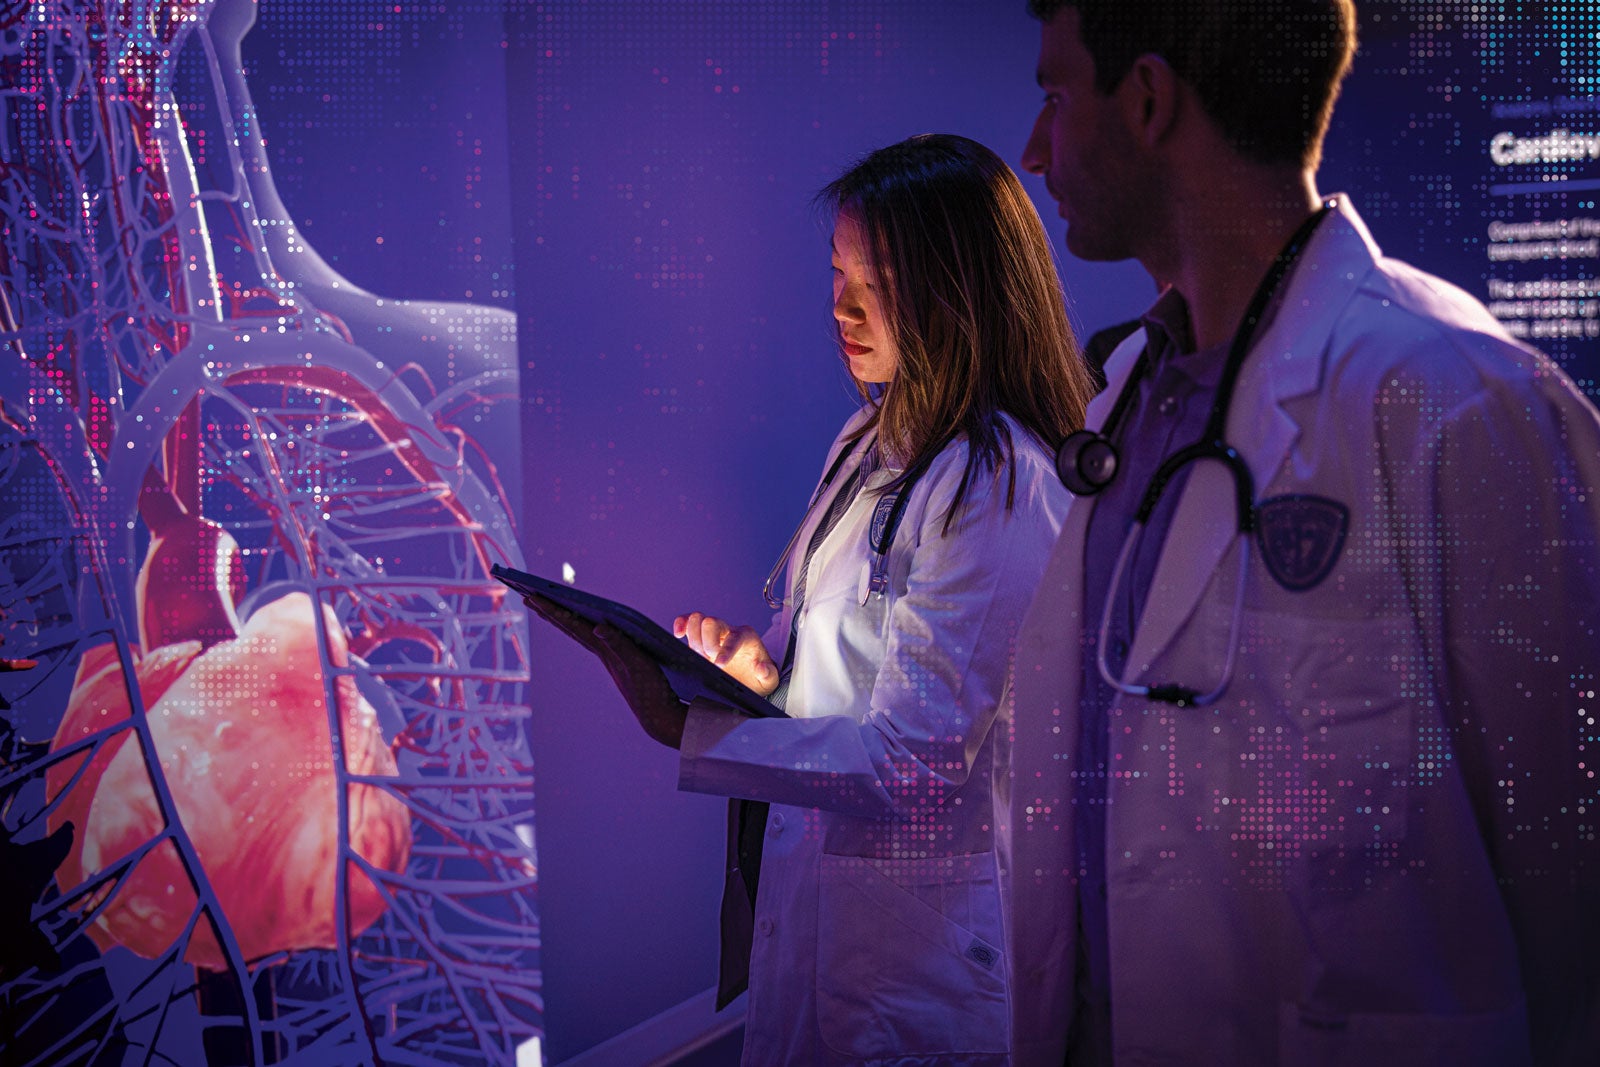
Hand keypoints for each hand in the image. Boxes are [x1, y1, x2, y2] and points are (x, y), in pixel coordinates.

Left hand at [524, 594, 686, 748]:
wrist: (659, 717)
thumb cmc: (651, 691)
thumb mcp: (638, 664)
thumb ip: (619, 643)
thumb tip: (598, 626)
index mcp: (604, 651)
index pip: (573, 626)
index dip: (553, 610)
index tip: (532, 597)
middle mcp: (602, 654)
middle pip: (570, 629)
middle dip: (550, 612)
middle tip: (528, 598)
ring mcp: (609, 659)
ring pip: (580, 635)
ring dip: (563, 621)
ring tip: (548, 610)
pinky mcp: (618, 664)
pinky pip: (593, 641)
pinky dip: (583, 630)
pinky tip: (586, 627)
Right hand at [672, 612, 778, 696]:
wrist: (748, 679)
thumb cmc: (757, 677)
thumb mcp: (769, 680)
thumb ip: (768, 674)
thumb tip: (760, 668)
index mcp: (747, 637)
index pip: (735, 638)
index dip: (726, 650)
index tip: (719, 665)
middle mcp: (729, 631)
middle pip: (712, 622)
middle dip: (707, 643)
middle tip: (709, 660)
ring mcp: (713, 634)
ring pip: (698, 620)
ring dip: (694, 639)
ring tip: (700, 657)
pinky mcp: (700, 639)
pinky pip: (688, 623)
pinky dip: (681, 624)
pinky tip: (678, 634)